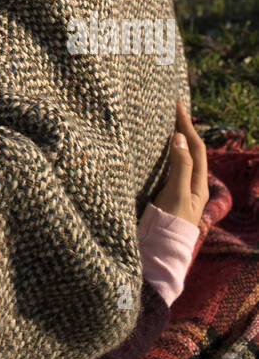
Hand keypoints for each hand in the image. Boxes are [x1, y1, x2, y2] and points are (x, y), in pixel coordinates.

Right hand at [151, 98, 209, 227]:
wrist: (160, 253)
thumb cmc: (170, 225)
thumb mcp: (177, 194)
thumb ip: (179, 166)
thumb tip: (179, 137)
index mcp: (199, 184)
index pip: (196, 148)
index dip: (188, 125)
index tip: (178, 105)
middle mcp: (192, 186)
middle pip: (192, 151)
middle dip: (184, 129)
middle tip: (174, 110)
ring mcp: (180, 191)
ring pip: (181, 159)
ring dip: (176, 140)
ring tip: (168, 124)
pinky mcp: (167, 196)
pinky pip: (170, 168)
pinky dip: (166, 153)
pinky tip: (158, 150)